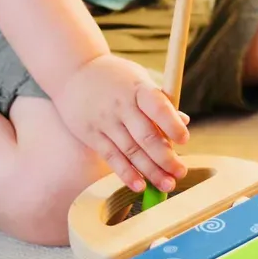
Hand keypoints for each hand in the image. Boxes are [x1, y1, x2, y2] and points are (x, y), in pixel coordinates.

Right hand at [55, 54, 189, 192]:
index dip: (171, 124)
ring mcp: (105, 121)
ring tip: (167, 184)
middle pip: (146, 136)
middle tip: (180, 172)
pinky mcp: (92, 135)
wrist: (72, 72)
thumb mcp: (139, 80)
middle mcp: (121, 105)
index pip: (157, 107)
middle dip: (165, 158)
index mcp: (138, 88)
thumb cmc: (115, 77)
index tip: (184, 140)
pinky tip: (140, 186)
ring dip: (150, 171)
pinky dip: (126, 173)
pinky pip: (112, 157)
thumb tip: (184, 121)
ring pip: (130, 151)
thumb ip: (160, 102)